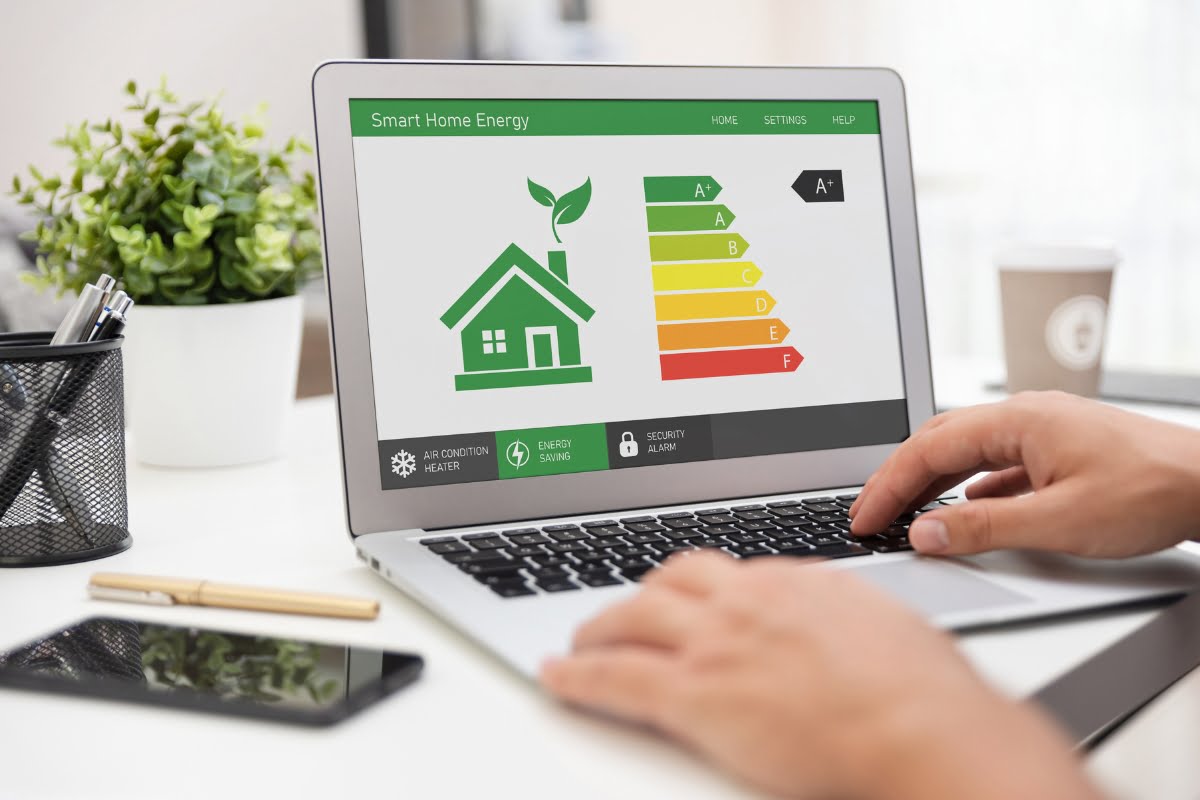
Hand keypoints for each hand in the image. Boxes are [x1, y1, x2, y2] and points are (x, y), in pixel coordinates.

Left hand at [541, 553, 1096, 799]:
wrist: (926, 731)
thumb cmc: (930, 697)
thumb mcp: (895, 634)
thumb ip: (853, 626)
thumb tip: (850, 638)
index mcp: (800, 584)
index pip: (730, 575)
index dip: (700, 591)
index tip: (690, 601)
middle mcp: (752, 600)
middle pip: (674, 580)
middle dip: (644, 595)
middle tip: (627, 611)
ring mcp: (719, 642)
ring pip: (634, 616)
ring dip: (600, 626)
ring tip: (582, 639)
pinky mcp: (696, 692)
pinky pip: (615, 675)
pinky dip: (578, 674)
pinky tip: (558, 676)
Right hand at [851, 391, 1199, 557]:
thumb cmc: (1153, 490)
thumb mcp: (1060, 519)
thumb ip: (985, 527)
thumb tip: (925, 532)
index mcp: (1018, 421)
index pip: (928, 449)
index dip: (887, 486)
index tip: (863, 517)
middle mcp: (1026, 417)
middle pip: (939, 441)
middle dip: (899, 478)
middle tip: (872, 514)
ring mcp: (1045, 431)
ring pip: (968, 450)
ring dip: (932, 480)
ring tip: (906, 512)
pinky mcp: (1062, 450)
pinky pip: (998, 462)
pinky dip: (969, 485)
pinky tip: (968, 506)